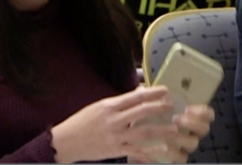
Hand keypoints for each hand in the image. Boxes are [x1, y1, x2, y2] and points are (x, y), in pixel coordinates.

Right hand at [51, 86, 178, 162]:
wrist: (67, 141)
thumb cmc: (82, 122)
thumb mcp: (99, 106)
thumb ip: (119, 102)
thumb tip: (138, 94)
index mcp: (109, 106)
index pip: (135, 97)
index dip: (152, 93)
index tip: (165, 90)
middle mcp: (114, 120)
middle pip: (142, 112)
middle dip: (159, 108)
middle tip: (172, 106)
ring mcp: (115, 136)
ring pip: (143, 132)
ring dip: (161, 130)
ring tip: (174, 129)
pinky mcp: (115, 150)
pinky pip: (136, 151)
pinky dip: (150, 151)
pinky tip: (163, 150)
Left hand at [129, 104, 214, 162]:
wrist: (135, 141)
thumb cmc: (145, 122)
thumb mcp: (148, 106)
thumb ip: (149, 98)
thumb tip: (141, 89)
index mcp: (187, 117)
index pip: (206, 114)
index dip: (202, 111)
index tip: (188, 108)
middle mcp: (190, 131)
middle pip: (204, 129)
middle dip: (192, 123)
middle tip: (177, 118)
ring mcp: (184, 145)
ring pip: (193, 143)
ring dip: (182, 137)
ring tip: (168, 134)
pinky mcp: (177, 158)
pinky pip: (180, 158)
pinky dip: (170, 152)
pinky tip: (158, 147)